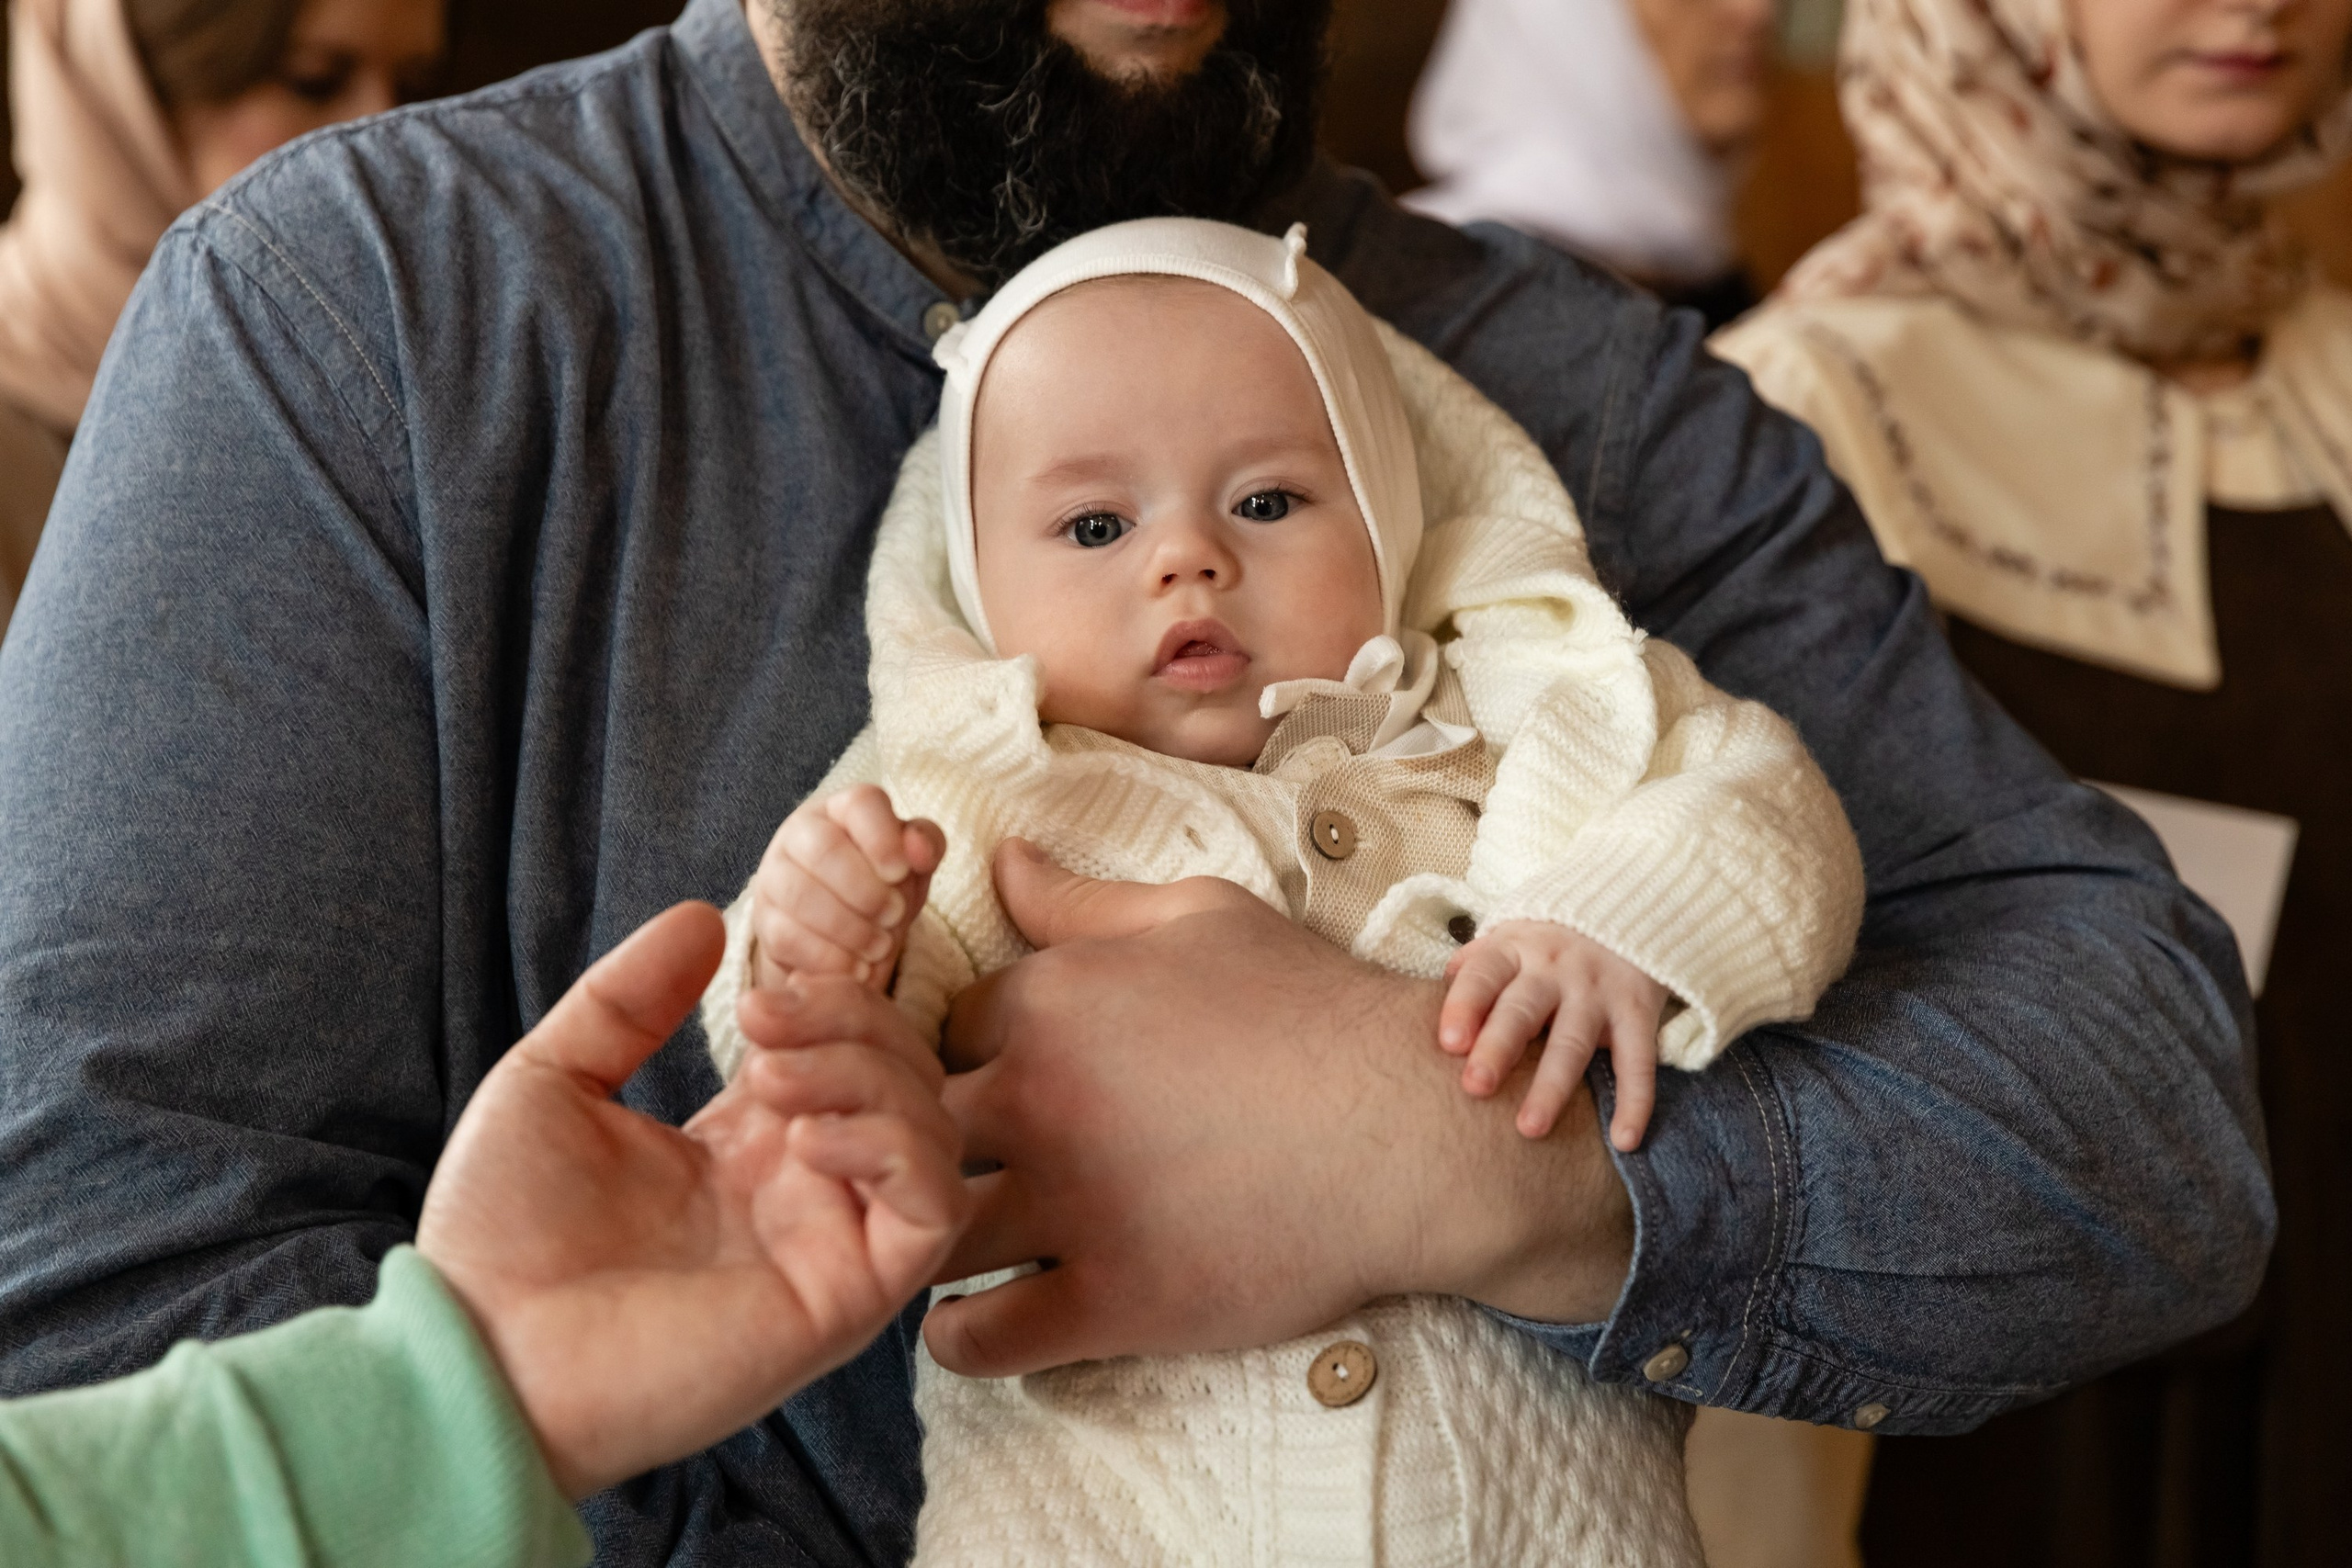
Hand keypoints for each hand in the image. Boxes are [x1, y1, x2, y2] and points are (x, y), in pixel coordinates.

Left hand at [416, 902, 967, 1498]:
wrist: (477, 1354)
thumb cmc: (499, 1236)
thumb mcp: (551, 1079)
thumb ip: (628, 999)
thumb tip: (703, 914)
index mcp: (746, 1141)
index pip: (846, 1043)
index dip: (837, 988)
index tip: (777, 962)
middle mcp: (803, 1188)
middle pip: (903, 1070)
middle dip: (853, 1017)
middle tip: (761, 1013)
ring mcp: (830, 1242)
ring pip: (930, 1128)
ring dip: (870, 1073)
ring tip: (772, 1072)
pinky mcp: (845, 1297)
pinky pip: (931, 1206)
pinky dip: (893, 1148)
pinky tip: (804, 1138)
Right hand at [751, 785, 945, 993]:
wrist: (844, 936)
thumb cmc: (882, 886)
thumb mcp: (912, 865)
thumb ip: (925, 846)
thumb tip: (920, 850)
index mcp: (843, 809)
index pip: (860, 803)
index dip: (883, 838)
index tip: (900, 873)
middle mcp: (801, 833)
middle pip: (822, 848)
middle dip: (865, 889)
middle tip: (894, 917)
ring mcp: (774, 875)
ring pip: (800, 894)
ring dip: (848, 927)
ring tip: (879, 947)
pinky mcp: (764, 920)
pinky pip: (787, 936)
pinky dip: (828, 957)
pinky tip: (857, 968)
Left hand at [923, 841, 1633, 1378]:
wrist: (1414, 1130)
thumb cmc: (1314, 1009)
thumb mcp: (1200, 918)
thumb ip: (1084, 902)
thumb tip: (1000, 859)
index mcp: (1052, 998)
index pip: (931, 1030)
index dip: (942, 1058)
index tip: (971, 1084)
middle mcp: (1040, 1097)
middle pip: (906, 1128)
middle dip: (904, 1148)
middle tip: (929, 1169)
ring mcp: (1071, 1205)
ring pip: (926, 1235)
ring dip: (917, 1245)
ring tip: (934, 1251)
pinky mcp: (1113, 1298)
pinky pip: (983, 1335)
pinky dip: (960, 1338)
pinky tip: (970, 1322)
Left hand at [1439, 921, 1669, 1149]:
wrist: (1630, 909)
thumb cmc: (1549, 941)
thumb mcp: (1510, 938)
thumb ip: (1476, 964)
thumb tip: (1435, 990)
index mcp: (1514, 950)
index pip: (1483, 976)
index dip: (1464, 1007)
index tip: (1448, 1043)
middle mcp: (1555, 969)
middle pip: (1522, 1010)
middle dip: (1498, 1048)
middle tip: (1475, 1087)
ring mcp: (1598, 991)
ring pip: (1572, 1043)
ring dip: (1552, 1087)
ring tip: (1529, 1129)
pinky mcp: (1638, 1011)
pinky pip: (1637, 1061)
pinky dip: (1635, 1101)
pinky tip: (1623, 1139)